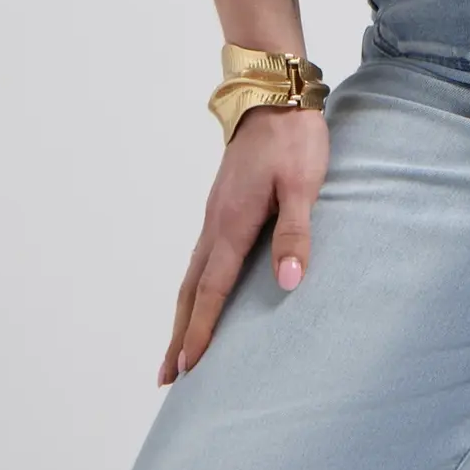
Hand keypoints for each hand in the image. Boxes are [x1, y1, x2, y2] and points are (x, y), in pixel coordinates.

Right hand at [157, 105, 329, 383]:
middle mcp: (216, 222)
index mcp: (232, 223)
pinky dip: (195, 286)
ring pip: (193, 273)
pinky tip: (202, 293)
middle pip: (191, 289)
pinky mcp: (224, 202)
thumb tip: (287, 282)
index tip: (188, 367)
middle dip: (179, 333)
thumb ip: (294, 233)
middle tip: (167, 376)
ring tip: (177, 347)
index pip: (213, 289)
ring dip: (183, 312)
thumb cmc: (292, 138)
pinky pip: (202, 256)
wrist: (275, 93)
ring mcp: (217, 212)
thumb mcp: (302, 184)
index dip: (202, 329)